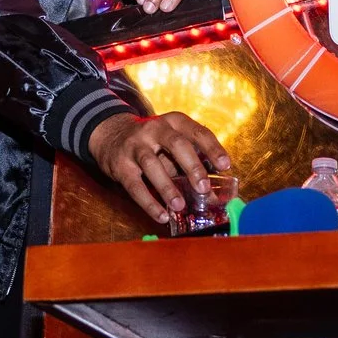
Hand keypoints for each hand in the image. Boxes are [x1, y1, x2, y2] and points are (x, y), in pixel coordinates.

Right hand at [88, 111, 231, 225]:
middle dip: (192, 167)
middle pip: (177, 144)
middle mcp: (155, 129)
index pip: (198, 132)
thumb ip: (193, 164)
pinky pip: (135, 186)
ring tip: (181, 206)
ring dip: (168, 187)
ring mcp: (136, 145)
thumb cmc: (153, 144)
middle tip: (204, 188)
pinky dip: (149, 203)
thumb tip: (215, 196)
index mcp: (174, 122)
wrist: (112, 136)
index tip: (225, 165)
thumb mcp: (173, 145)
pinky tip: (162, 215)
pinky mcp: (121, 164)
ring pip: (152, 165)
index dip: (213, 148)